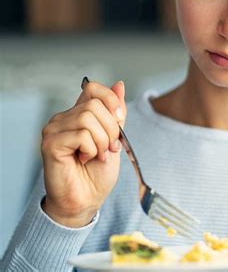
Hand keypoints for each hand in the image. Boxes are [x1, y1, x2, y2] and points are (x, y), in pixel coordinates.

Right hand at [40, 80, 126, 227]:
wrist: (87, 200)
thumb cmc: (98, 173)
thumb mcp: (115, 138)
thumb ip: (116, 114)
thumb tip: (119, 85)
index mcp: (78, 114)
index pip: (93, 88)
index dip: (111, 101)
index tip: (120, 120)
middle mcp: (63, 118)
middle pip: (95, 105)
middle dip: (111, 130)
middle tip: (108, 149)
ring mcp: (54, 129)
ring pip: (88, 118)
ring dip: (102, 142)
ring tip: (97, 156)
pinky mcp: (50, 143)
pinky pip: (81, 135)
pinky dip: (91, 149)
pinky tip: (84, 160)